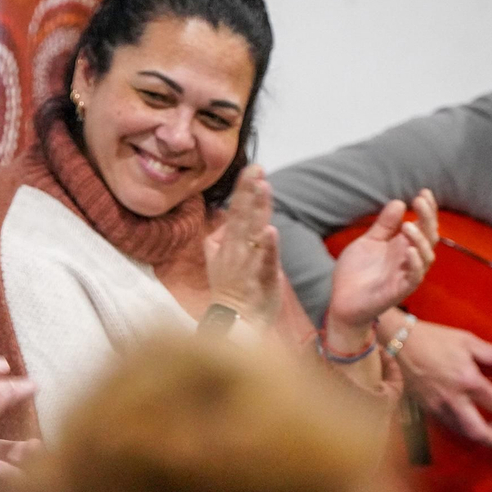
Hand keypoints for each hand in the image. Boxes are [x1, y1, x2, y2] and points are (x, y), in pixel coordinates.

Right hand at [203, 165, 280, 326]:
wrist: (234, 323)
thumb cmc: (231, 290)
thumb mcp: (220, 257)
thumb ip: (224, 234)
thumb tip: (226, 215)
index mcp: (230, 242)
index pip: (238, 210)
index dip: (245, 189)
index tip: (253, 168)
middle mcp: (236, 249)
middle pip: (244, 214)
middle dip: (249, 190)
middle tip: (256, 167)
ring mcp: (247, 264)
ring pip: (253, 231)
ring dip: (257, 209)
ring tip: (263, 187)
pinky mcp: (260, 279)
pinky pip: (264, 261)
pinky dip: (267, 246)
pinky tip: (271, 230)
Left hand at [328, 189, 437, 334]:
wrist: (341, 301)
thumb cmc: (355, 273)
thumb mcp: (368, 242)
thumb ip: (383, 225)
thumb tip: (399, 202)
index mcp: (402, 246)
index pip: (423, 225)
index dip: (427, 209)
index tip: (423, 192)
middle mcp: (408, 259)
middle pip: (429, 237)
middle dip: (428, 218)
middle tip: (420, 201)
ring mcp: (406, 275)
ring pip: (426, 257)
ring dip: (420, 240)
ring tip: (408, 225)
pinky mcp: (399, 291)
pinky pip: (414, 277)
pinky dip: (415, 263)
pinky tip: (408, 250)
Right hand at [396, 319, 491, 446]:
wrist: (401, 342)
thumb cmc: (435, 339)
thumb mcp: (467, 341)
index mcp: (468, 380)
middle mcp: (454, 398)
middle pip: (478, 431)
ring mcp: (438, 406)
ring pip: (462, 433)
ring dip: (479, 436)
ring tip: (490, 430)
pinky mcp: (427, 408)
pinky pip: (448, 426)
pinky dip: (462, 429)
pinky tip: (468, 421)